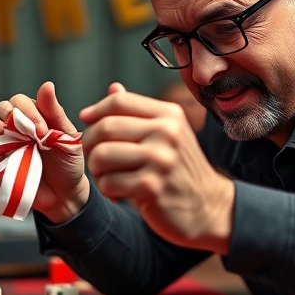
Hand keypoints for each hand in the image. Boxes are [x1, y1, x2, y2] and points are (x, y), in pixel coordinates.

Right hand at [0, 81, 89, 223]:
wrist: (66, 195)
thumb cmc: (69, 163)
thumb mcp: (67, 136)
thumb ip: (54, 111)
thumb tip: (47, 85)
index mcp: (31, 118)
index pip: (16, 102)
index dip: (26, 112)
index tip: (42, 130)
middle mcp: (14, 131)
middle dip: (6, 123)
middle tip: (25, 139)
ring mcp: (4, 150)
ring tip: (14, 152)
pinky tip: (5, 166)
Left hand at [78, 82, 234, 253]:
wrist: (207, 205)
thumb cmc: (179, 168)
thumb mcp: (167, 133)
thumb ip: (139, 112)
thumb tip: (113, 88)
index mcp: (169, 115)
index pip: (119, 101)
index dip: (96, 110)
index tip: (86, 120)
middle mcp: (167, 133)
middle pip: (106, 127)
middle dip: (91, 143)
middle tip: (95, 157)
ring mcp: (160, 160)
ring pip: (102, 156)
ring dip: (97, 169)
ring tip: (108, 176)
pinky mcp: (152, 187)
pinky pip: (108, 183)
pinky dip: (107, 189)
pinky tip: (118, 192)